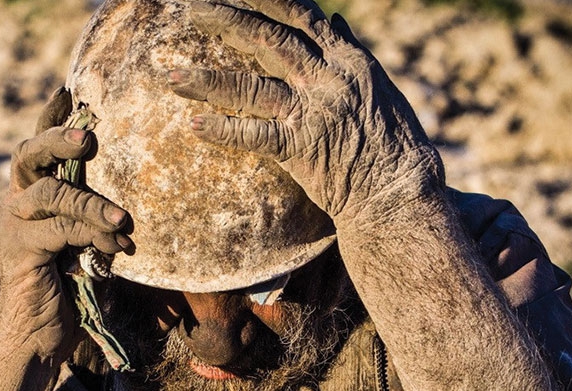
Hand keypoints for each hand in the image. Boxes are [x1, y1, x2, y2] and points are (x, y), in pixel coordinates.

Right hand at [0, 88, 131, 359]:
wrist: (36, 339)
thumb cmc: (67, 293)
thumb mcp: (84, 246)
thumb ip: (94, 219)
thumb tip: (130, 203)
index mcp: (27, 199)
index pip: (36, 150)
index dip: (51, 120)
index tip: (69, 93)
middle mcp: (12, 205)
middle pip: (27, 155)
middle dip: (58, 139)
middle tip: (88, 137)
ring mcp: (10, 225)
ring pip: (51, 193)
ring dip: (91, 203)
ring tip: (121, 221)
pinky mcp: (18, 249)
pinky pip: (61, 229)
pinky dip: (92, 237)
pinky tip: (115, 251)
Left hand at [169, 0, 442, 223]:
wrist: (400, 192)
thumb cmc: (393, 142)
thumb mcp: (379, 86)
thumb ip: (350, 51)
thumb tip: (334, 20)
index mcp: (346, 59)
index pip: (300, 15)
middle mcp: (328, 78)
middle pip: (268, 37)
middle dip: (226, 19)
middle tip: (190, 8)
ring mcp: (313, 112)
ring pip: (250, 85)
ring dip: (207, 81)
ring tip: (171, 78)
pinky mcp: (302, 149)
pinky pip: (254, 135)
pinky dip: (222, 130)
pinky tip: (193, 125)